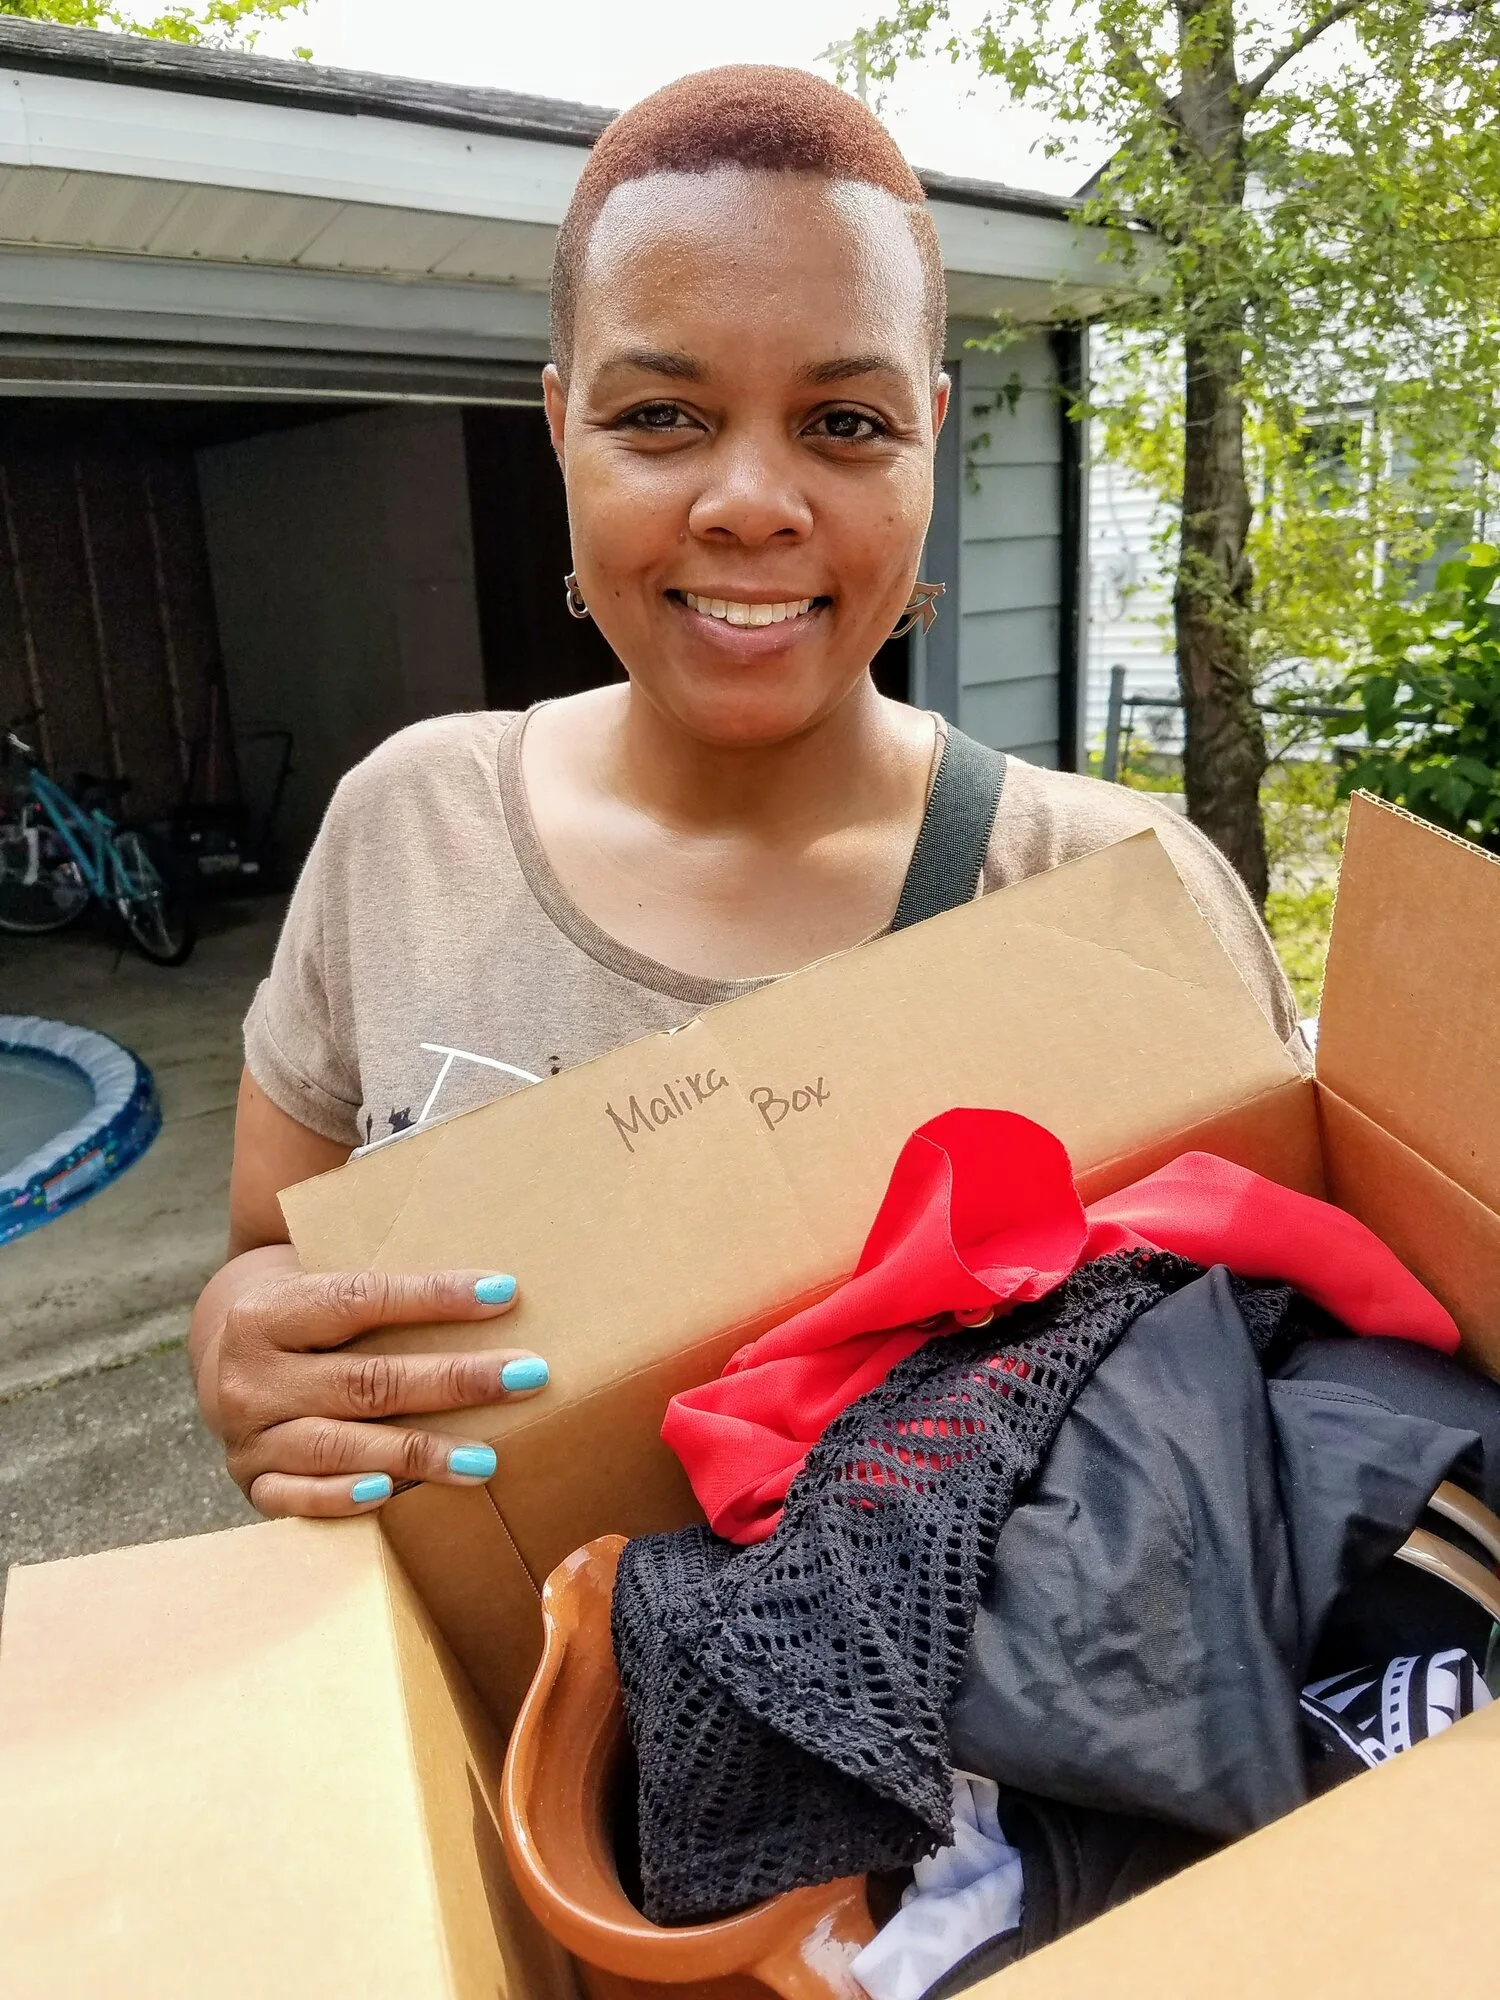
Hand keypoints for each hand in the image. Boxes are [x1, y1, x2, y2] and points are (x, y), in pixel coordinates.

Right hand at [204, 1263, 547, 1517]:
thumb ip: (380, 1280)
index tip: (504, 1293)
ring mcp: (249, 1435)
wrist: (224, 1363)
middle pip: (365, 1380)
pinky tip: (393, 1493)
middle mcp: (252, 1376)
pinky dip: (345, 1497)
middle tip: (526, 1376)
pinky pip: (299, 1499)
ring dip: (418, 1452)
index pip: (359, 1298)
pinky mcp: (253, 1483)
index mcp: (268, 1312)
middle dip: (452, 1379)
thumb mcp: (320, 1281)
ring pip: (340, 1445)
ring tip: (485, 1458)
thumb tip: (486, 1280)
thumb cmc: (307, 1319)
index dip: (432, 1296)